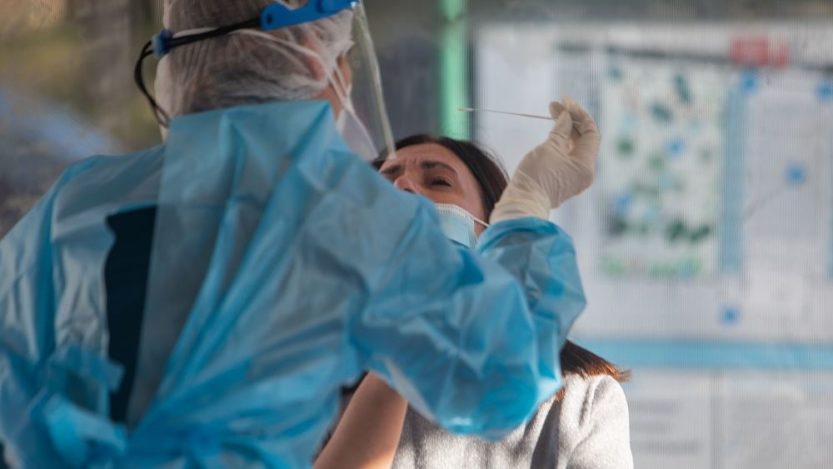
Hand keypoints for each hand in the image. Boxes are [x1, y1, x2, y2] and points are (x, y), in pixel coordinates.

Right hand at [490, 98, 599, 222]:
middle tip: (555, 105)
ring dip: (565, 130)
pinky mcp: (562, 181)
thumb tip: (567, 116)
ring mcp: (574, 178)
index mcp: (586, 164)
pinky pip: (567, 157)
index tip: (564, 101)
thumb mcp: (550, 147)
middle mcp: (584, 173)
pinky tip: (552, 133)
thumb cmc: (536, 176)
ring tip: (552, 115)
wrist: (522, 203)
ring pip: (574, 148)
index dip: (578, 114)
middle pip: (584, 139)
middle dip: (571, 120)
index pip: (591, 132)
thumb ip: (561, 129)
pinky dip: (561, 143)